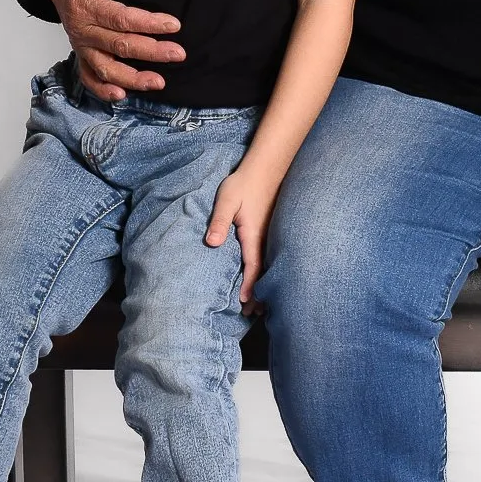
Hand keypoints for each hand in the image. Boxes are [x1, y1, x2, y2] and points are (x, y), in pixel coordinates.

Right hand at [43, 0, 183, 99]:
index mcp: (86, 5)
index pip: (122, 19)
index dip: (150, 23)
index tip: (174, 25)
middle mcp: (81, 29)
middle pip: (119, 46)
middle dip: (152, 52)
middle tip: (179, 54)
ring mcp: (80, 43)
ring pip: (105, 68)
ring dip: (132, 79)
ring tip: (159, 82)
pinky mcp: (81, 51)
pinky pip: (88, 77)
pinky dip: (102, 90)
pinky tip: (122, 95)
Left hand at [205, 166, 277, 302]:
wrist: (265, 167)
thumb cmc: (243, 183)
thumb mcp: (226, 201)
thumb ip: (219, 221)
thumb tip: (212, 243)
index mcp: (253, 234)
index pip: (253, 266)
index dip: (249, 285)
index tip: (245, 303)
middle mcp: (264, 238)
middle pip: (263, 271)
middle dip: (258, 293)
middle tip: (251, 314)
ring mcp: (268, 234)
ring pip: (267, 265)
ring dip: (262, 284)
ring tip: (258, 305)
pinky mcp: (267, 230)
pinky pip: (267, 256)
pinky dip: (264, 271)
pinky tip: (261, 277)